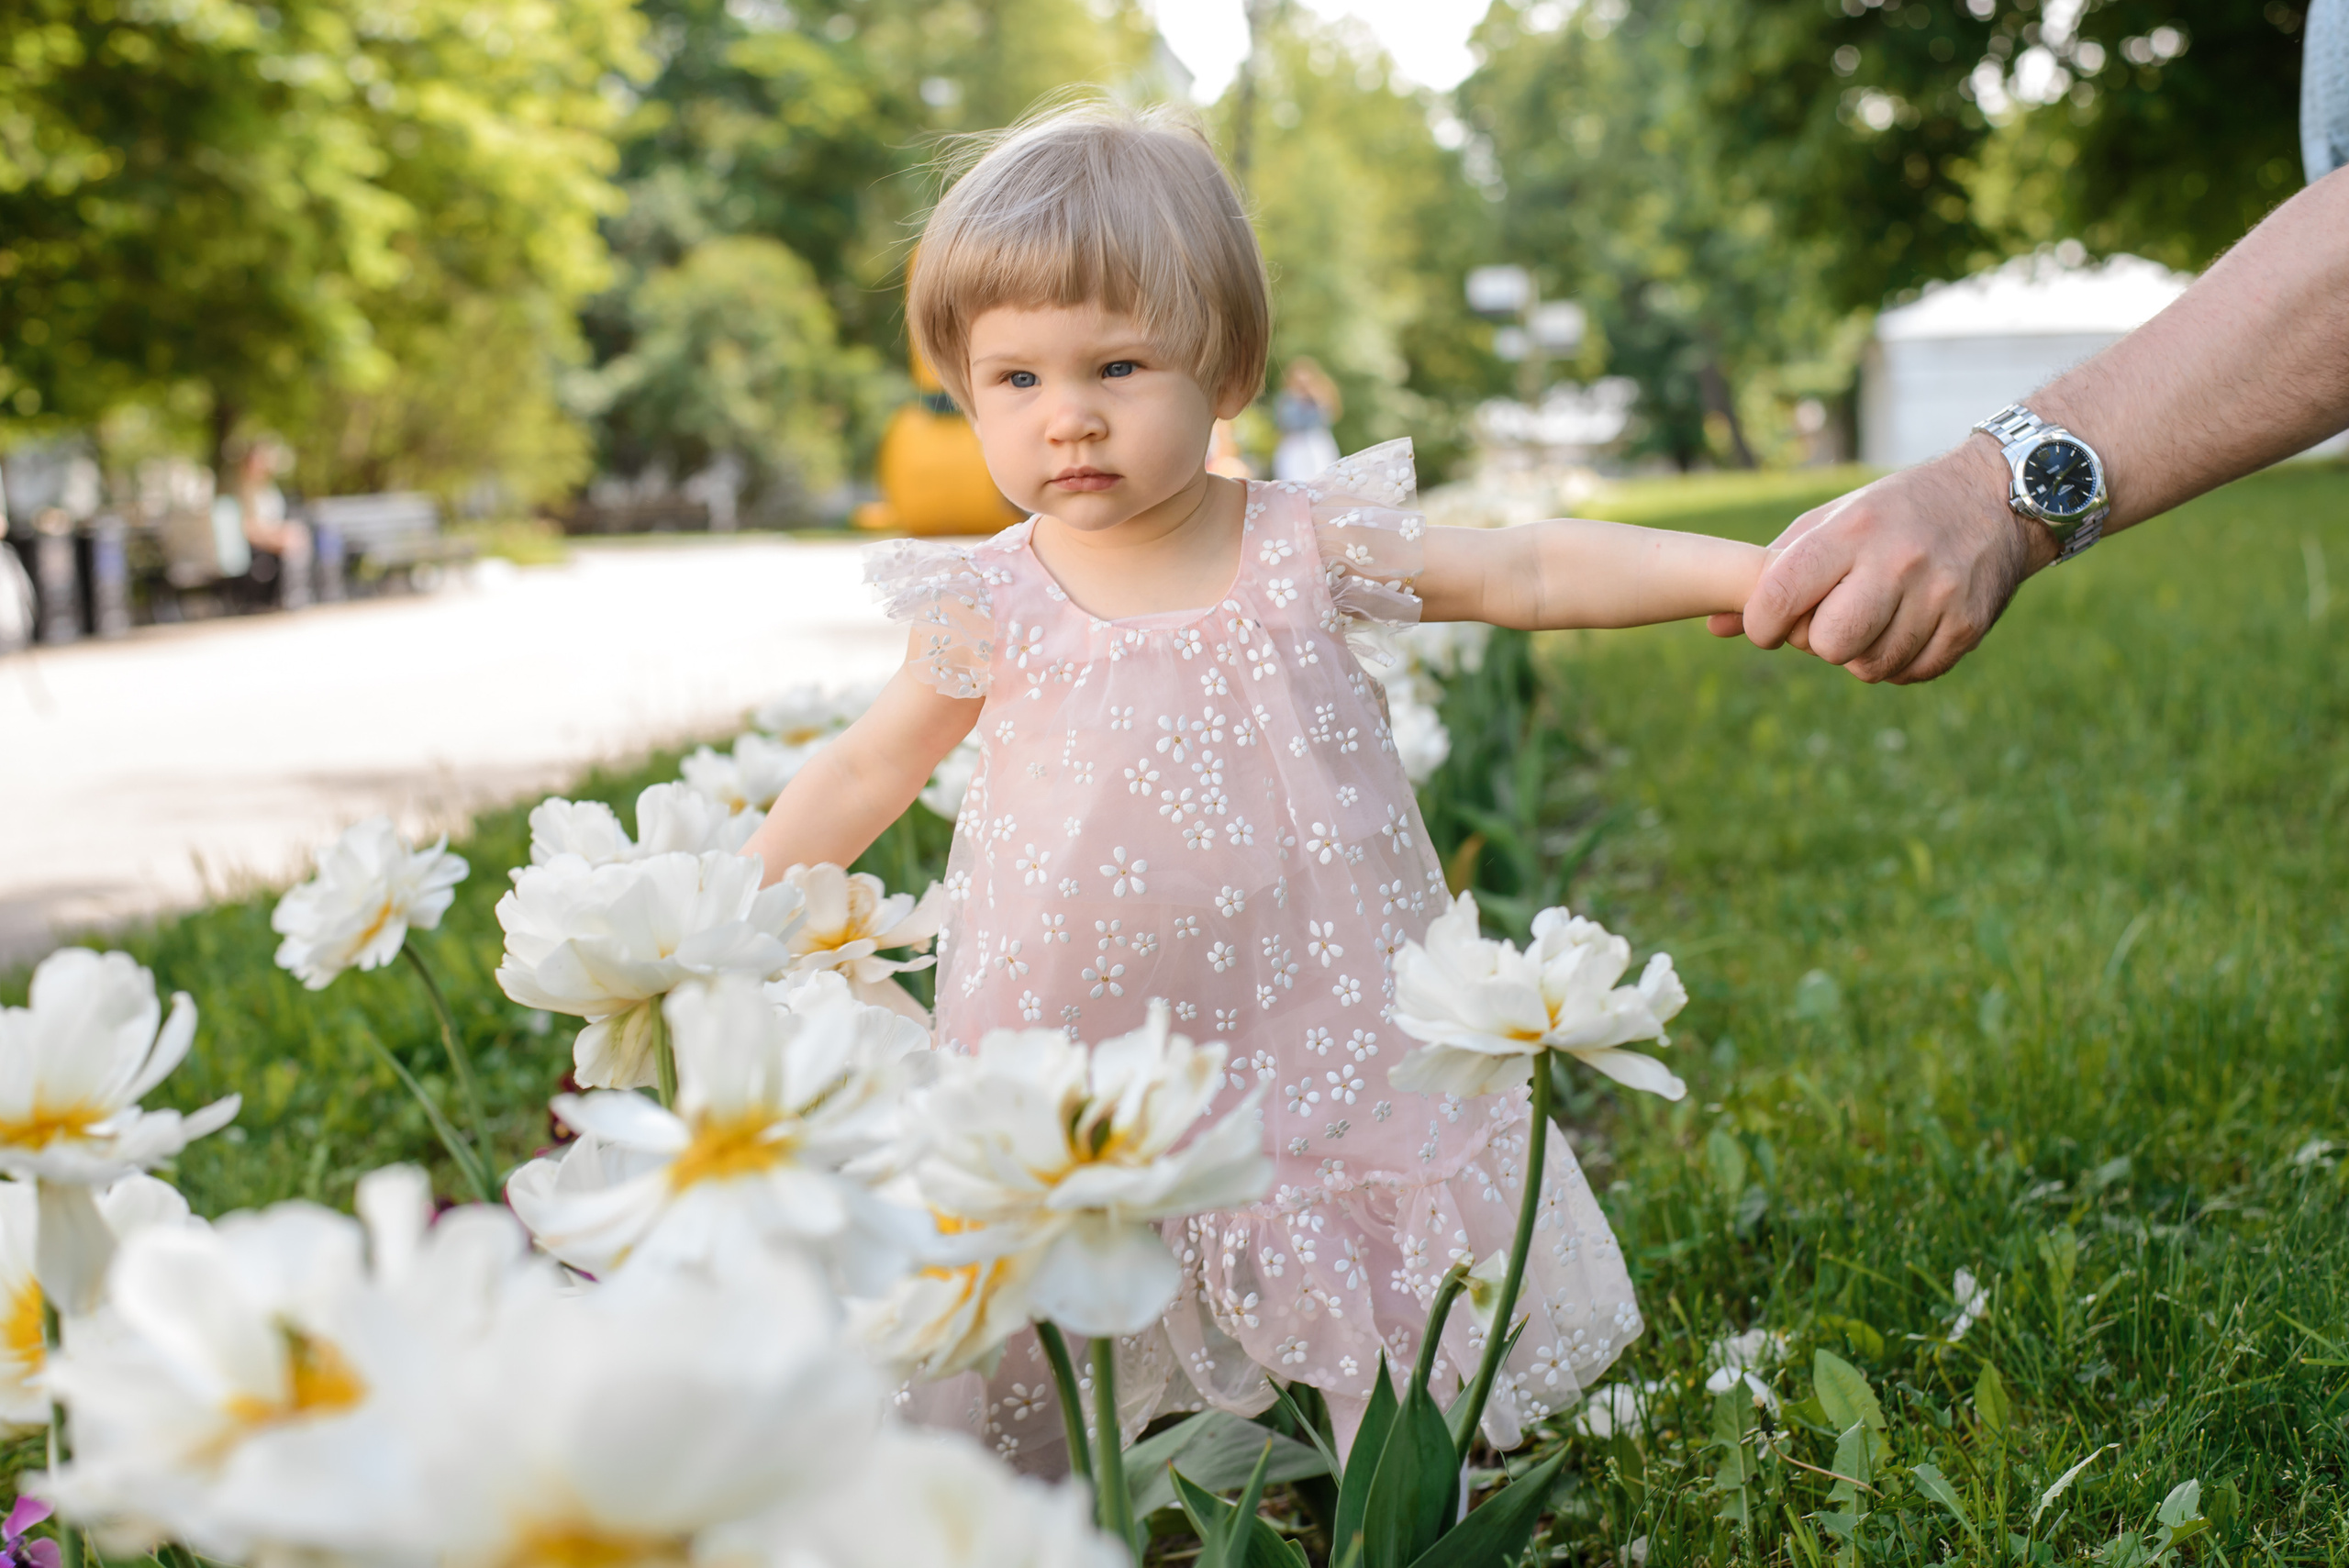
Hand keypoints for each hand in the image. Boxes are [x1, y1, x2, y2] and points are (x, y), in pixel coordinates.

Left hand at [1706, 436, 2057, 683]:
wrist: (1994, 499)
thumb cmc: (1892, 512)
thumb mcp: (1830, 521)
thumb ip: (1772, 571)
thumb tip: (1716, 627)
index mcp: (1854, 531)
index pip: (1782, 596)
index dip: (1762, 623)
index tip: (1768, 624)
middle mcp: (1898, 562)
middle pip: (1829, 645)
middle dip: (1817, 643)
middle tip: (1828, 621)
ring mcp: (1938, 597)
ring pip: (1869, 667)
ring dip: (1858, 655)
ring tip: (1871, 619)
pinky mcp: (1967, 626)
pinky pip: (1909, 673)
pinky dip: (1897, 661)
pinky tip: (1903, 628)